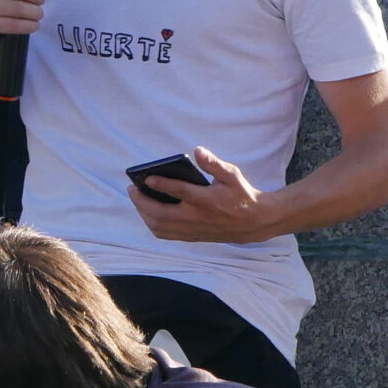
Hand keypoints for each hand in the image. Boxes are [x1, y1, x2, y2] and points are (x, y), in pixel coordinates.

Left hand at [129, 147, 273, 243]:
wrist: (254, 222)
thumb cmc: (241, 194)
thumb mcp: (232, 174)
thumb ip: (213, 163)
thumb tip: (197, 151)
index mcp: (206, 199)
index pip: (178, 191)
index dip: (160, 184)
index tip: (147, 178)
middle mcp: (196, 216)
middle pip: (161, 213)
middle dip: (142, 201)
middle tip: (133, 188)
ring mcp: (193, 229)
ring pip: (160, 226)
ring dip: (144, 213)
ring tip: (138, 199)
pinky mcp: (192, 236)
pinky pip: (166, 234)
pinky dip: (153, 224)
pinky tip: (148, 213)